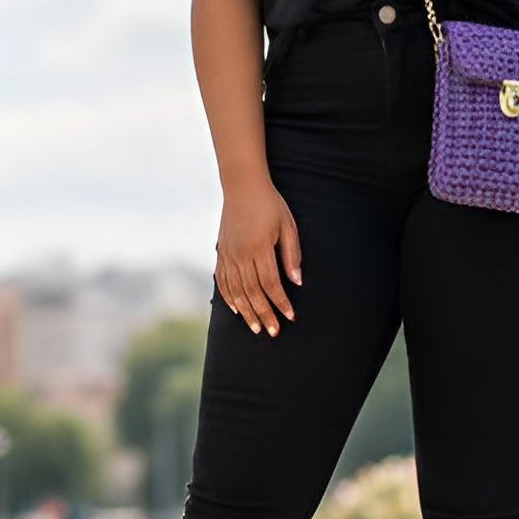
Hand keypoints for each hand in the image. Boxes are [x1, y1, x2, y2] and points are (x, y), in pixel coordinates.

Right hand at [215, 179, 302, 336]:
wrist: (242, 186)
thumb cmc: (270, 204)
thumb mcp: (288, 225)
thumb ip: (291, 254)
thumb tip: (297, 282)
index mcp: (259, 247)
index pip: (271, 284)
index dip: (281, 303)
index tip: (290, 317)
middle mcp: (240, 254)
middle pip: (253, 292)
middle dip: (264, 314)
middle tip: (273, 332)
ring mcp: (228, 254)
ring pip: (236, 291)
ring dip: (247, 312)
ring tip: (256, 328)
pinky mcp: (221, 252)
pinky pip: (222, 281)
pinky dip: (229, 298)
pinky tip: (237, 310)